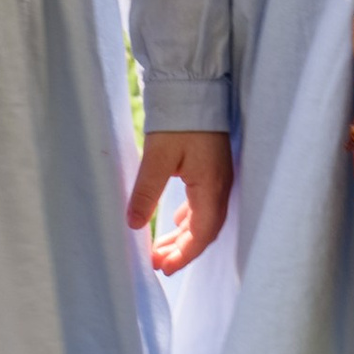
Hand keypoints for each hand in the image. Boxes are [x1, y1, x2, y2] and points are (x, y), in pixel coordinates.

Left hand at [128, 130, 233, 270]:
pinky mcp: (212, 167)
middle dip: (182, 250)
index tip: (163, 269)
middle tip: (157, 264)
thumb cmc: (179, 119)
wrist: (195, 85)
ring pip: (204, 217)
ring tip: (161, 249)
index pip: (201, 234)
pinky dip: (189, 218)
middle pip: (205, 230)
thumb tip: (133, 224)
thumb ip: (146, 192)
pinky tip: (175, 221)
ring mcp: (218, 176)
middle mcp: (220, 186)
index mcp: (210, 187)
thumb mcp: (158, 157)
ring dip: (184, 236)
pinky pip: (204, 203)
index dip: (183, 255)